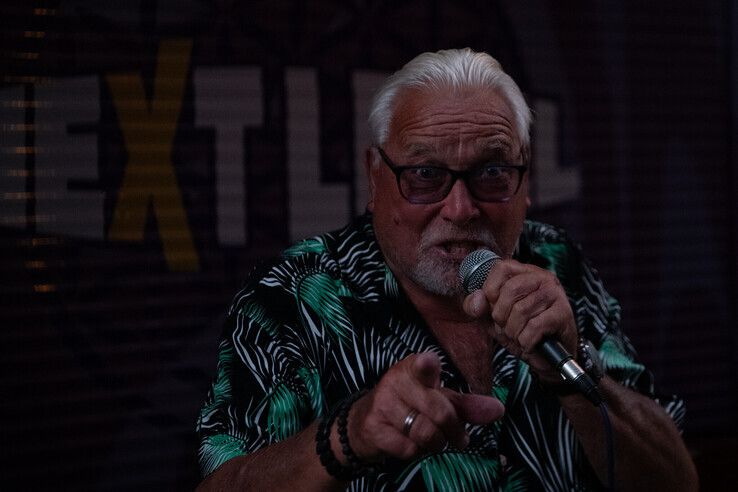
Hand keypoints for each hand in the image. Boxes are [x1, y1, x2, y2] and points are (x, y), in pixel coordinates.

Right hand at [345, 352, 503, 461]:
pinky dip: (417, 452)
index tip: (428, 363)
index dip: (427, 366)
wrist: (362, 422)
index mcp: (414, 368)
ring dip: (437, 444)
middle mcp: (396, 382)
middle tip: (459, 439)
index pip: (423, 365)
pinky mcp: (374, 428)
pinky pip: (409, 448)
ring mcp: (383, 405)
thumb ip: (466, 405)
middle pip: (438, 412)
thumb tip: (498, 409)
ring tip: (434, 441)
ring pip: (426, 433)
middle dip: (454, 431)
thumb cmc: (407, 405)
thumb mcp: (436, 399)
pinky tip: (411, 443)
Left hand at [462, 259, 577, 384]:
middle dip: (501, 316)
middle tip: (507, 328)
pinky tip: (530, 343)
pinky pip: (535, 326)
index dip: (490, 289)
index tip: (493, 308)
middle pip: (510, 289)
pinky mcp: (563, 313)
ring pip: (522, 310)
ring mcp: (555, 294)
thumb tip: (476, 299)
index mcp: (525, 273)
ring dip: (514, 332)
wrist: (547, 358)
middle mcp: (542, 278)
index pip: (501, 268)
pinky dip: (526, 341)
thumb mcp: (492, 319)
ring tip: (519, 336)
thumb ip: (477, 307)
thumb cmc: (521, 332)